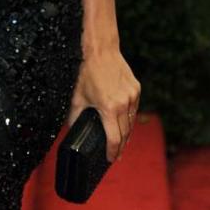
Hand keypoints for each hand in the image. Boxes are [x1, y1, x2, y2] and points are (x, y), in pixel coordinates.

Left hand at [67, 47, 140, 162]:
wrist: (101, 50)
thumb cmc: (87, 72)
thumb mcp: (77, 97)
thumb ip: (75, 117)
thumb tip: (72, 129)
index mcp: (109, 108)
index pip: (114, 138)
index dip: (112, 152)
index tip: (110, 159)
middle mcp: (124, 103)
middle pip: (125, 133)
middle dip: (120, 146)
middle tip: (115, 155)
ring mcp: (132, 96)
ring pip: (131, 121)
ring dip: (126, 133)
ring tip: (120, 142)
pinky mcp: (136, 89)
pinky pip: (133, 109)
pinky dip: (128, 118)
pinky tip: (123, 123)